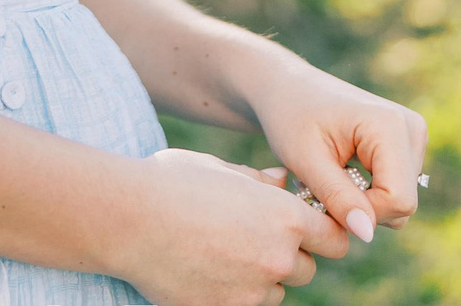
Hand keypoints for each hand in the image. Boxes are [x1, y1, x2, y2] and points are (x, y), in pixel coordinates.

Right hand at [103, 150, 348, 305]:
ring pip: (276, 292)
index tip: (307, 229)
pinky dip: (234, 293)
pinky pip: (245, 305)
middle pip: (307, 269)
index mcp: (283, 217)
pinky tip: (205, 269)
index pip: (335, 239)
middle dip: (289, 256)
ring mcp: (252, 290)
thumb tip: (282, 180)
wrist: (126, 218)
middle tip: (253, 238)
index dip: (323, 233)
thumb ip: (259, 181)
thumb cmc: (170, 184)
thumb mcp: (218, 169)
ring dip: (262, 278)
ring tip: (223, 252)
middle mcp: (276, 257)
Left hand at [244, 55, 428, 241]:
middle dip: (361, 208)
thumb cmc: (290, 117)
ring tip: (330, 176)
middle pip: (403, 204)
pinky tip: (343, 171)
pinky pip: (396, 189)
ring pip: (400, 201)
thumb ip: (337, 197)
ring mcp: (413, 136)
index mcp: (390, 125)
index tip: (324, 197)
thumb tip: (366, 233)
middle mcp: (412, 129)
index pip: (398, 200)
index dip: (362, 212)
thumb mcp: (305, 160)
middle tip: (321, 186)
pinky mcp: (407, 145)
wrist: (286, 88)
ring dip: (363, 201)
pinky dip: (368, 191)